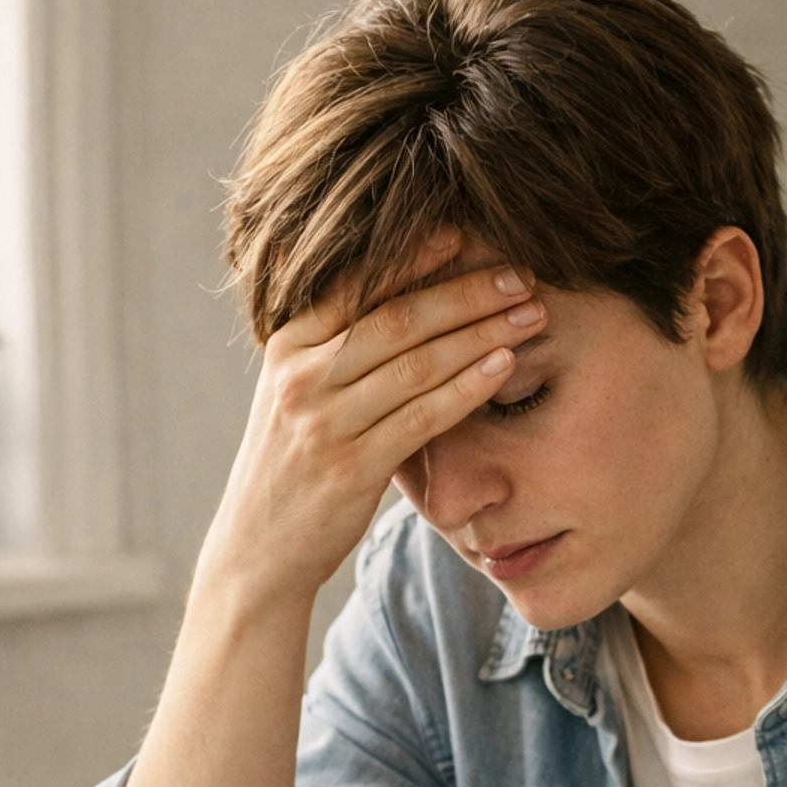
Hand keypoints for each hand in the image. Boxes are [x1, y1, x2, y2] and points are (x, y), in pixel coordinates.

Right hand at [201, 237, 546, 602]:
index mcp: (287, 346)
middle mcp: (302, 377)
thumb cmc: (291, 469)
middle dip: (466, 291)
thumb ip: (335, 353)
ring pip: (417, 363)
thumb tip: (406, 302)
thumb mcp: (295, 397)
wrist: (257, 552)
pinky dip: (468, 387)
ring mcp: (325, 423)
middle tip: (520, 275)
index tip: (465, 234)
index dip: (413, 254)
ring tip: (529, 315)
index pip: (356, 283)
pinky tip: (504, 365)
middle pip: (397, 317)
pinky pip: (423, 417)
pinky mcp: (353, 469)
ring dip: (481, 333)